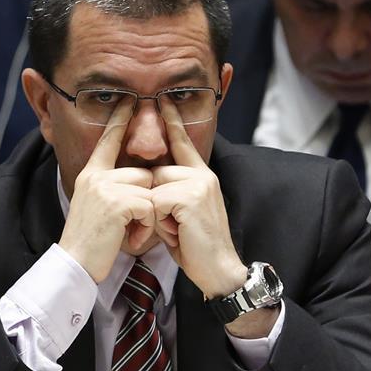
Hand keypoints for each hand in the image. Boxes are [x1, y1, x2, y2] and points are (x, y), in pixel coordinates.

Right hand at [59, 104, 154, 281]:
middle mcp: (95, 175)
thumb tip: (139, 177)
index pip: (108, 140)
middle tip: (129, 225)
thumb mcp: (97, 207)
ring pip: (148, 189)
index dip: (119, 119)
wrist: (74, 264)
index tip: (128, 100)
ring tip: (126, 232)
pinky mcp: (115, 202)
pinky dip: (144, 227)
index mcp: (90, 174)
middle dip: (145, 200)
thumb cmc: (90, 243)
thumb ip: (111, 187)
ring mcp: (104, 186)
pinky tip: (126, 238)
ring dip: (146, 215)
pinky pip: (148, 206)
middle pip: (142, 172)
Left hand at [149, 103, 245, 299]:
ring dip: (158, 214)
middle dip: (157, 202)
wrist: (219, 269)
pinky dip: (161, 222)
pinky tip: (179, 232)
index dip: (173, 121)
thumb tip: (151, 181)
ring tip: (178, 229)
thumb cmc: (197, 246)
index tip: (163, 100)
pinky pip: (156, 201)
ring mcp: (198, 183)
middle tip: (176, 225)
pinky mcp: (190, 196)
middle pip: (157, 173)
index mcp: (203, 175)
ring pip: (154, 187)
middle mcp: (203, 174)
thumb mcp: (183, 213)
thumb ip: (172, 191)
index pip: (184, 143)